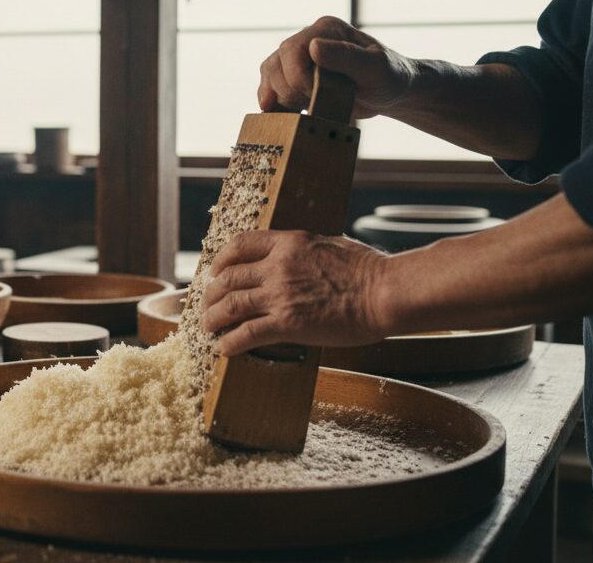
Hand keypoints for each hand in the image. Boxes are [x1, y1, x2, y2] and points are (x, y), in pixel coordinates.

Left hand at [201, 230, 392, 355]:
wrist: (384, 293)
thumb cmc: (368, 270)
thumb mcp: (329, 244)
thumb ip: (304, 251)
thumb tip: (299, 255)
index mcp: (288, 243)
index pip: (240, 244)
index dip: (222, 259)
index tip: (216, 271)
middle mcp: (277, 266)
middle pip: (229, 278)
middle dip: (212, 293)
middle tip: (207, 305)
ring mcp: (280, 295)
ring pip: (230, 305)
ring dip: (213, 318)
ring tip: (207, 327)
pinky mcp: (287, 324)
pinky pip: (247, 333)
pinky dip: (230, 342)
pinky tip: (224, 349)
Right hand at [259, 16, 416, 117]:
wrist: (392, 92)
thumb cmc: (389, 77)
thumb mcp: (375, 67)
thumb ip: (347, 56)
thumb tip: (313, 47)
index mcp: (326, 29)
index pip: (292, 49)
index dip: (297, 76)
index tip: (317, 94)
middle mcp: (308, 39)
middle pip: (276, 63)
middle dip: (291, 90)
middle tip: (316, 103)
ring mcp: (299, 58)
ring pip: (270, 74)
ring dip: (280, 98)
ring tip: (303, 109)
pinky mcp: (295, 77)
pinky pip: (270, 86)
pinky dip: (272, 103)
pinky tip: (281, 115)